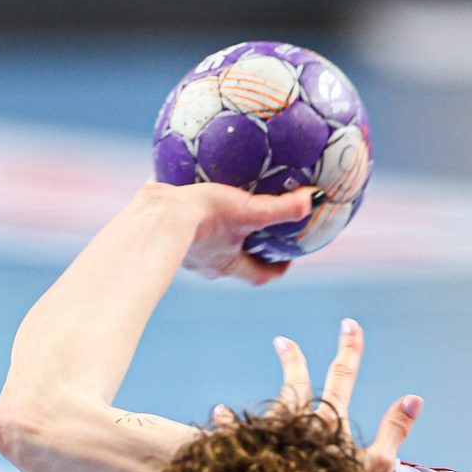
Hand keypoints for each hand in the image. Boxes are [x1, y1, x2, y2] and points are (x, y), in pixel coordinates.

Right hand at [139, 181, 315, 285]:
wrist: (157, 217)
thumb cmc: (205, 218)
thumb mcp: (249, 211)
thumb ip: (281, 209)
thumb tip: (315, 199)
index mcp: (229, 264)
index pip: (260, 276)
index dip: (276, 270)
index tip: (288, 260)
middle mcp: (207, 264)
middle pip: (234, 262)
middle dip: (246, 249)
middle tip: (258, 232)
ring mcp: (184, 252)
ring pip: (207, 246)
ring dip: (217, 234)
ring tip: (224, 211)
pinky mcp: (163, 233)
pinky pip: (182, 227)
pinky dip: (190, 216)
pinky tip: (190, 195)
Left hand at [216, 318, 421, 471]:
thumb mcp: (379, 468)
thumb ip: (395, 430)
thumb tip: (414, 397)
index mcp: (331, 424)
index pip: (342, 378)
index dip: (349, 350)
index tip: (349, 325)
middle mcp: (299, 428)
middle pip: (297, 385)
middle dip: (293, 361)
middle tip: (282, 342)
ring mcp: (275, 445)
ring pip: (267, 409)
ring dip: (257, 397)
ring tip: (235, 399)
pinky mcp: (255, 463)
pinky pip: (235, 440)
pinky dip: (228, 426)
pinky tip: (218, 413)